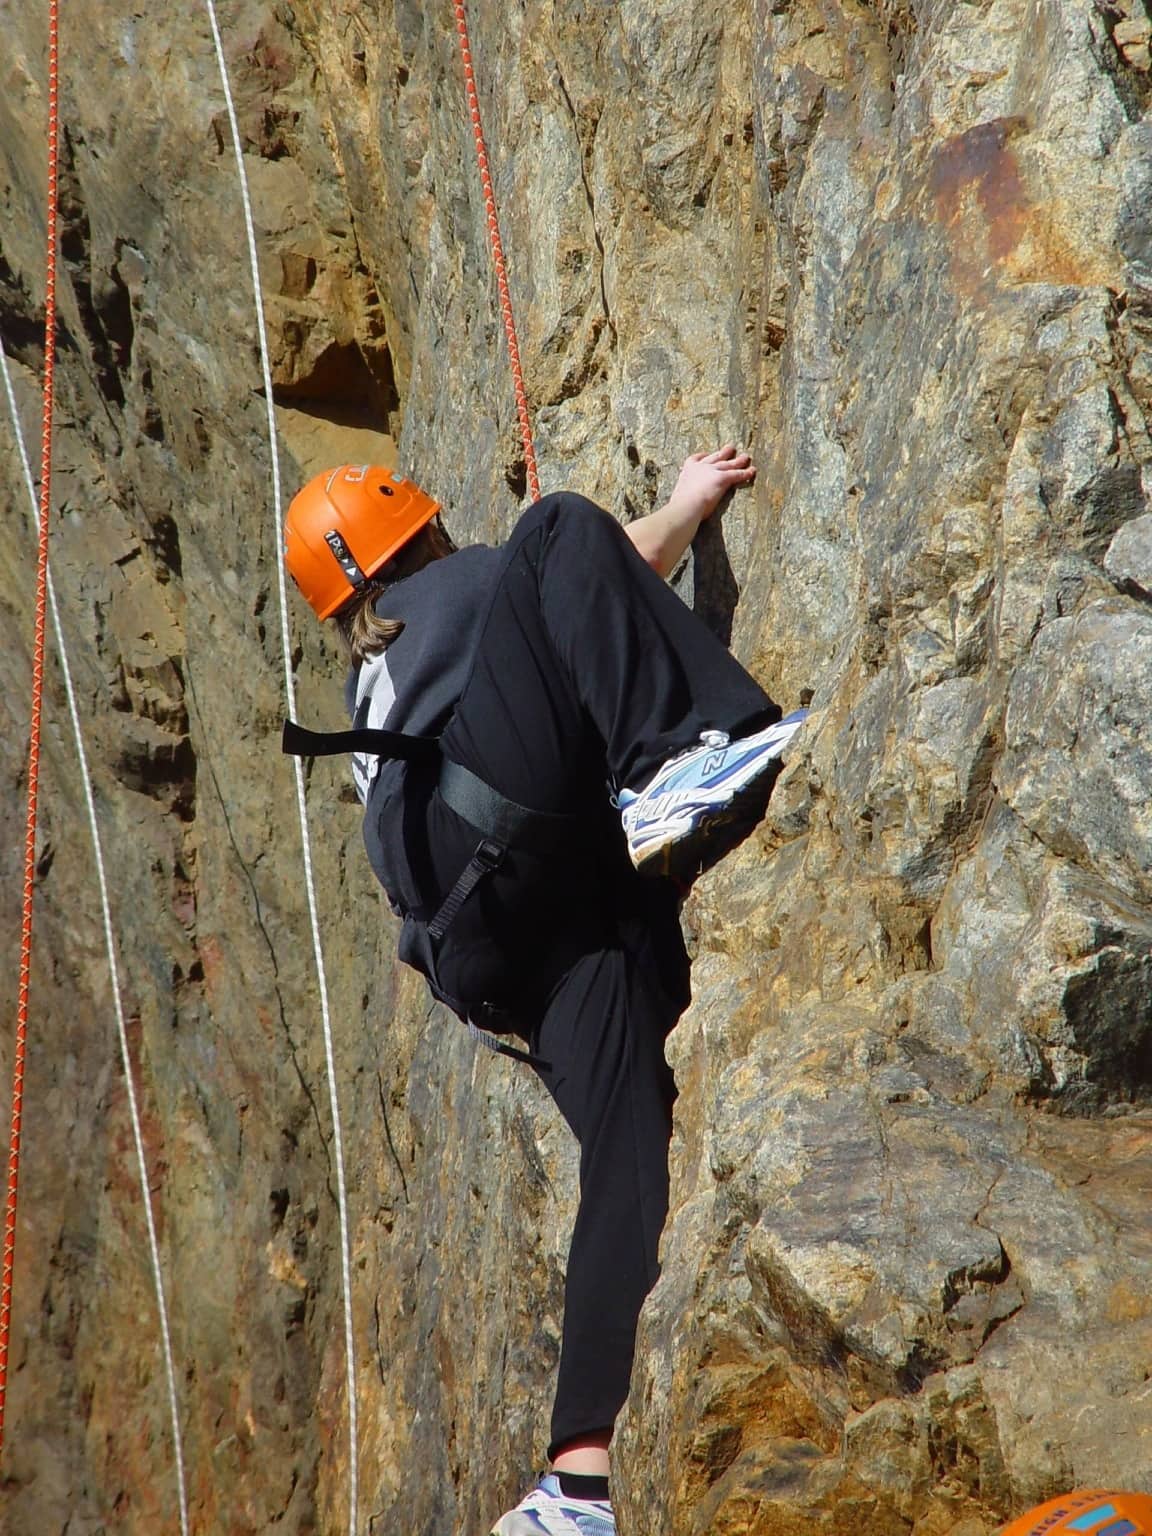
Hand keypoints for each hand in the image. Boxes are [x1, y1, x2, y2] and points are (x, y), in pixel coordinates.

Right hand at [625, 444, 756, 576]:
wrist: (684, 508)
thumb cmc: (678, 509)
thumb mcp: (676, 502)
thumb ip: (677, 506)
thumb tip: (667, 520)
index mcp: (687, 472)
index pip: (696, 460)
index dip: (703, 457)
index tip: (706, 455)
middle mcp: (700, 468)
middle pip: (715, 457)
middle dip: (723, 453)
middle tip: (730, 447)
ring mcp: (712, 471)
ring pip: (728, 464)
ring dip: (738, 460)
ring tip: (746, 457)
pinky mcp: (722, 478)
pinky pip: (737, 474)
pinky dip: (746, 473)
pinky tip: (753, 472)